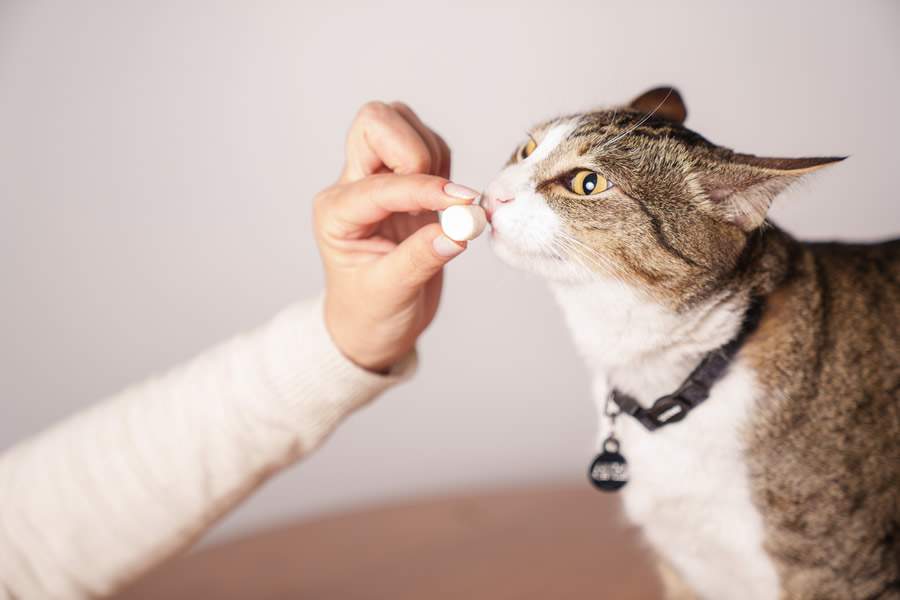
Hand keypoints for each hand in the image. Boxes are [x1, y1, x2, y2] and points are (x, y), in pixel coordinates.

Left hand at [314, 102, 478, 371]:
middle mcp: (352, 187)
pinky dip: (447, 165)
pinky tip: (449, 202)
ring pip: (406, 126)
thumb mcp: (390, 294)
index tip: (463, 204)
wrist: (373, 327)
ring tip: (444, 206)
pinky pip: (431, 147)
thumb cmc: (371, 313)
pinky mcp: (407, 181)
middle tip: (438, 193)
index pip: (381, 184)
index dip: (423, 190)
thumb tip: (458, 231)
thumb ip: (421, 259)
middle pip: (374, 122)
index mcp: (336, 213)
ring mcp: (378, 179)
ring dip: (435, 158)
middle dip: (413, 147)